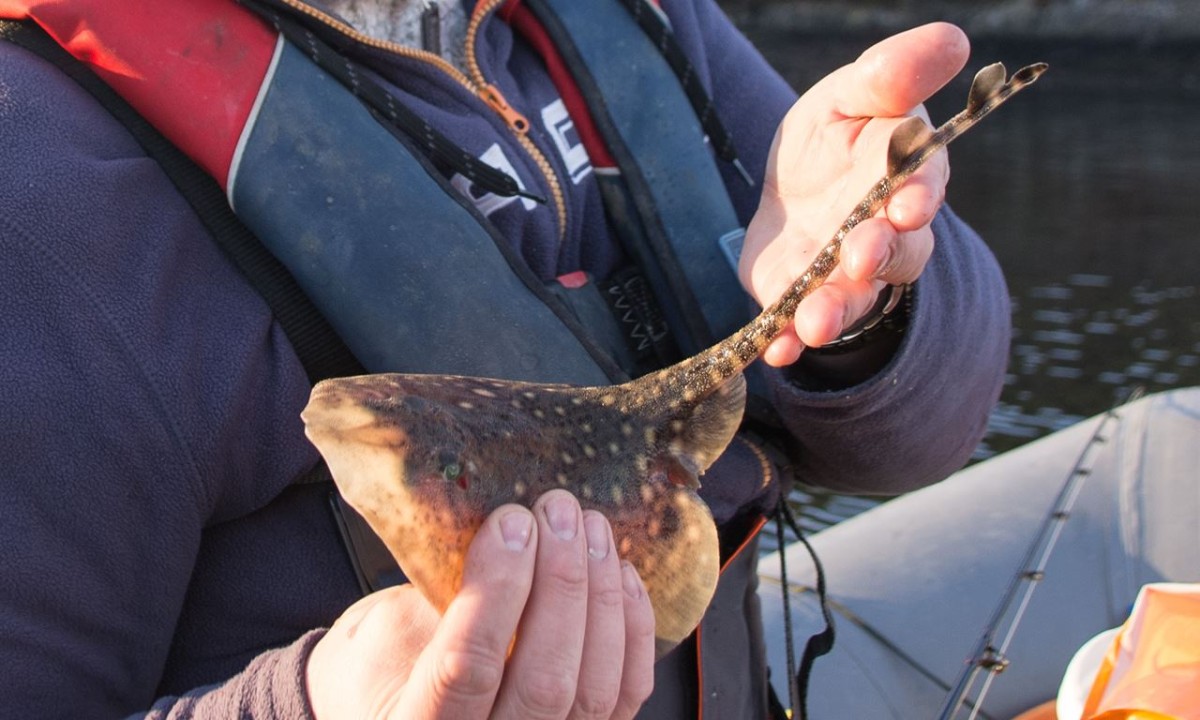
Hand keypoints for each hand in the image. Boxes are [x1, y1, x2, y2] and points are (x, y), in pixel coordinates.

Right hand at [306, 490, 655, 718]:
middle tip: (557, 512)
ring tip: (590, 527)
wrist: (396, 703)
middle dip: (561, 583)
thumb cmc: (381, 665)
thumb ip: (437, 596)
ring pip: (595, 689)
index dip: (497, 589)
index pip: (466, 669)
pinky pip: (627, 692)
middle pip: (545, 681)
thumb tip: (509, 533)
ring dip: (600, 595)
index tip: (510, 522)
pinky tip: (619, 572)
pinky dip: (631, 627)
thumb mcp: (381, 629)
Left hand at [739, 22, 968, 365]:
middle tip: (860, 255)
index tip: (907, 203)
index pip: (921, 186)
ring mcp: (847, 275)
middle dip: (878, 253)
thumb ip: (892, 74)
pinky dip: (787, 341)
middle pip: (896, 252)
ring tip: (814, 322)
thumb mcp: (851, 93)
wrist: (793, 193)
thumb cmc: (835, 138)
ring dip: (835, 311)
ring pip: (854, 299)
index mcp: (904, 175)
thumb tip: (954, 40)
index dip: (917, 196)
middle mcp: (886, 233)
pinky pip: (801, 328)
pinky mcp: (805, 300)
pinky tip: (774, 351)